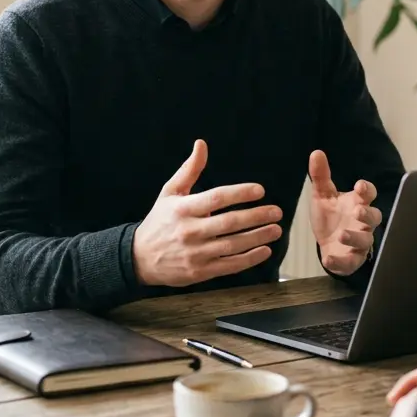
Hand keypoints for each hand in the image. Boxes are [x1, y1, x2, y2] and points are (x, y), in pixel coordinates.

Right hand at [132, 140, 282, 287]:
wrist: (139, 258)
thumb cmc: (159, 221)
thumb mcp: (170, 192)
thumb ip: (189, 169)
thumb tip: (201, 144)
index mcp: (183, 209)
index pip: (216, 198)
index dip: (239, 193)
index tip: (260, 190)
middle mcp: (190, 231)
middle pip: (229, 223)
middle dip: (256, 216)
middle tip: (276, 211)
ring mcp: (196, 253)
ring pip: (233, 245)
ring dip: (257, 237)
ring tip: (276, 229)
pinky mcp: (200, 272)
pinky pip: (229, 265)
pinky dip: (249, 259)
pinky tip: (264, 250)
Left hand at [308, 150, 381, 276]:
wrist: (326, 242)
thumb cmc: (330, 216)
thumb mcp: (322, 195)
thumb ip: (320, 176)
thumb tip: (316, 152)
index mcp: (357, 203)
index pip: (369, 194)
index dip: (367, 190)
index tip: (360, 186)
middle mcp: (363, 222)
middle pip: (375, 217)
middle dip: (368, 214)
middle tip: (357, 211)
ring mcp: (359, 242)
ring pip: (366, 240)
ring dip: (355, 237)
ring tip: (342, 234)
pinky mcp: (352, 260)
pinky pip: (351, 262)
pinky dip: (341, 262)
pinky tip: (329, 259)